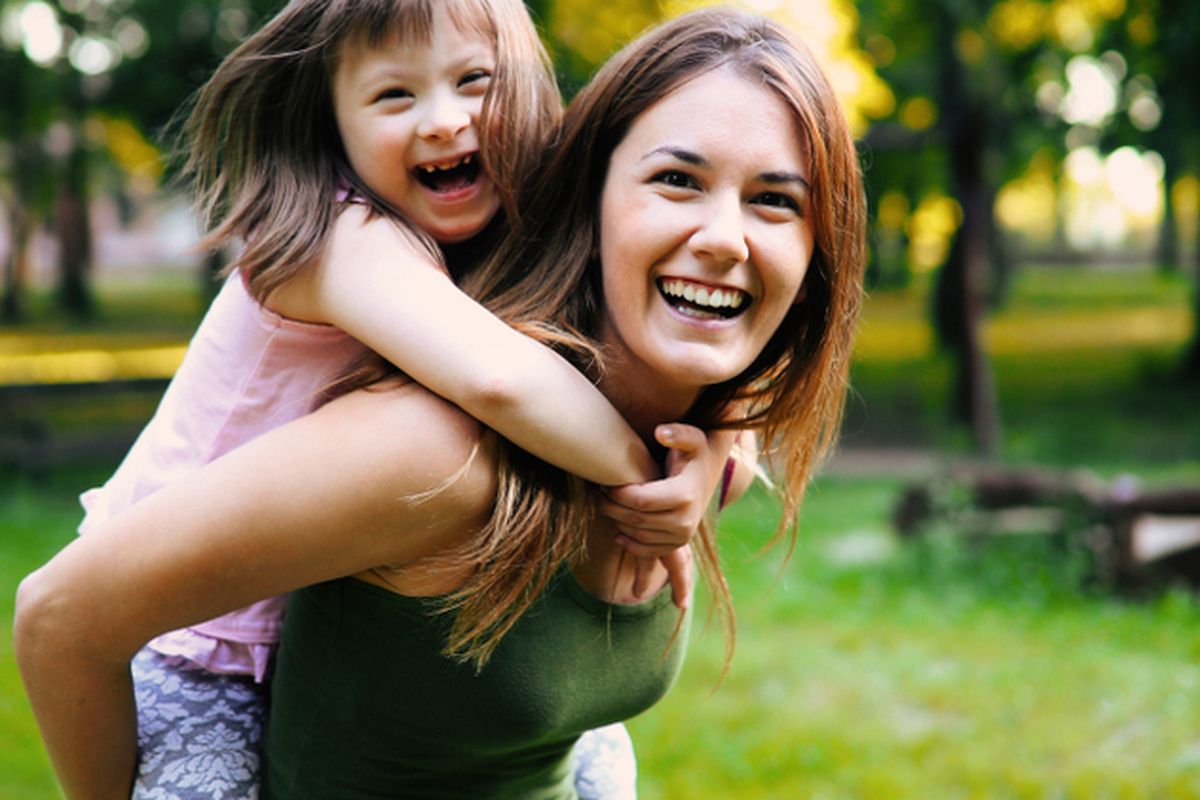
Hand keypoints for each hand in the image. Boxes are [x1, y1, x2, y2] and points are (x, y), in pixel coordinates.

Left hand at [601, 424, 733, 608]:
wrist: (706, 477)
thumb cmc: (692, 455)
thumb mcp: (691, 440)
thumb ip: (678, 433)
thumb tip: (660, 433)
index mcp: (685, 495)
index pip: (640, 500)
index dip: (617, 494)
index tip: (604, 482)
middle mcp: (686, 521)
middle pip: (635, 519)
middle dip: (611, 506)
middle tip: (597, 493)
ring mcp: (682, 536)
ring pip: (636, 534)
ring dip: (616, 520)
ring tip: (605, 503)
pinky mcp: (676, 545)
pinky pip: (645, 550)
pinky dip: (628, 541)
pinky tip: (618, 527)